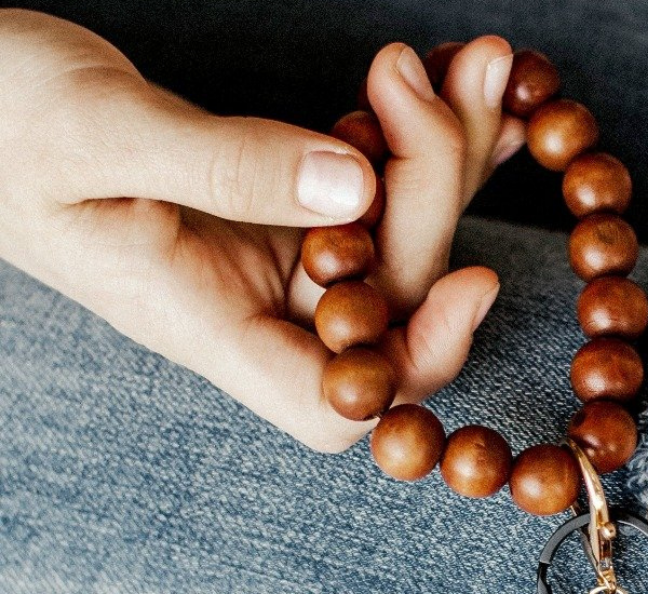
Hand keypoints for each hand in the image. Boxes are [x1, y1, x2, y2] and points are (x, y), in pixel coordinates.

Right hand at [0, 12, 522, 450]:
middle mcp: (260, 304)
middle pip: (391, 295)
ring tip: (480, 65)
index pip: (331, 402)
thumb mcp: (95, 131)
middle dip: (439, 190)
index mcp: (207, 325)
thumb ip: (220, 164)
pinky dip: (424, 138)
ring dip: (449, 152)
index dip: (411, 364)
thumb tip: (347, 185)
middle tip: (462, 79)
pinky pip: (378, 185)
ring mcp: (280, 253)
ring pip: (399, 235)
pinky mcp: (290, 202)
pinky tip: (461, 86)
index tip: (470, 279)